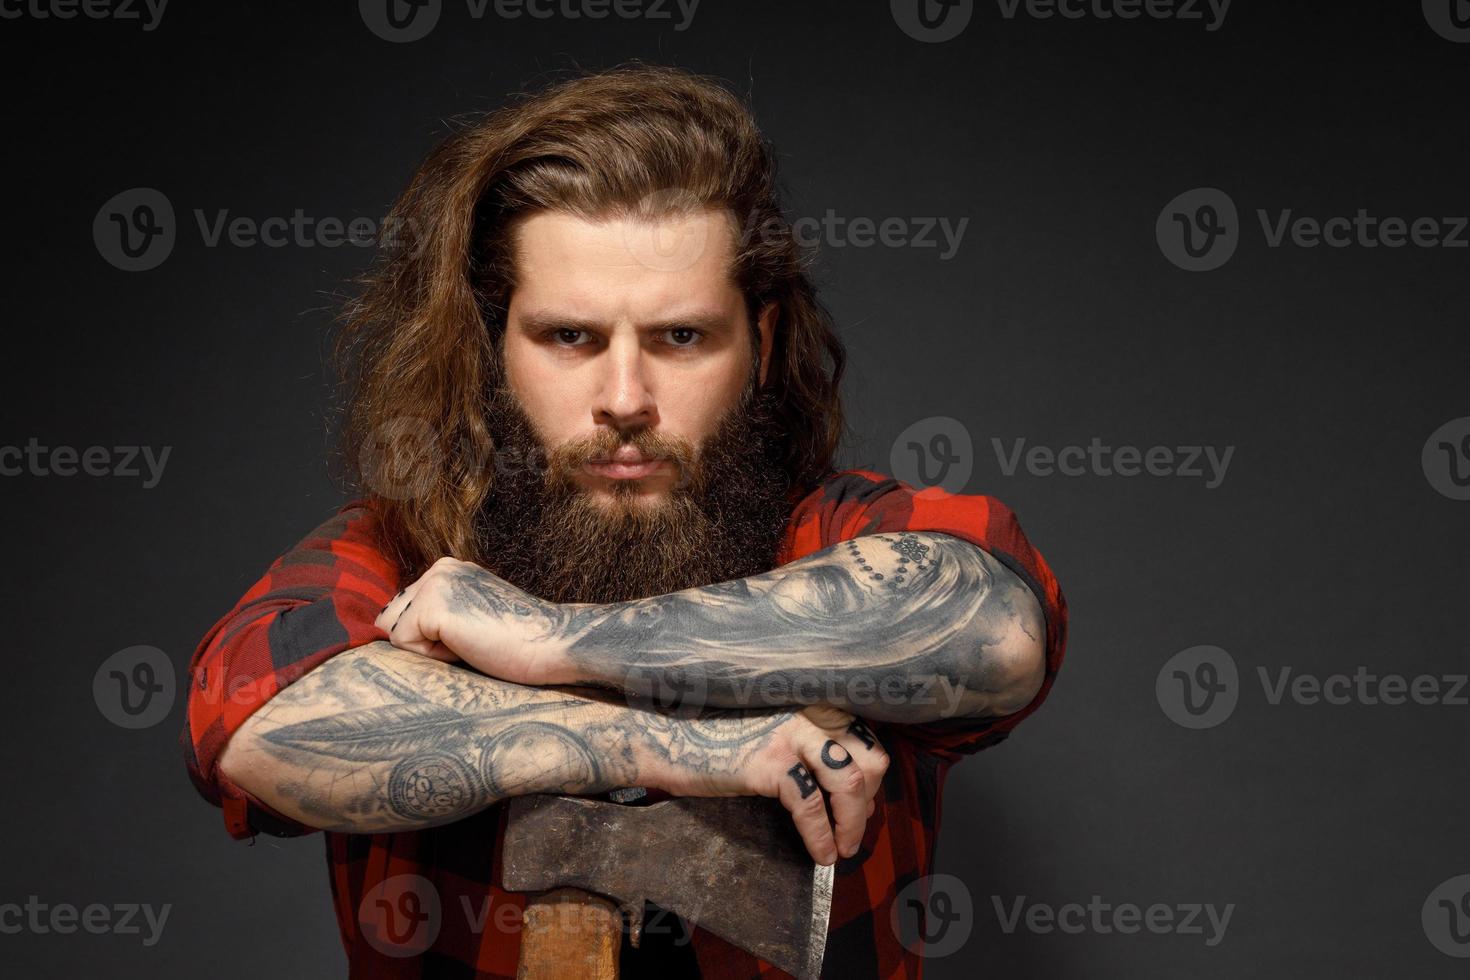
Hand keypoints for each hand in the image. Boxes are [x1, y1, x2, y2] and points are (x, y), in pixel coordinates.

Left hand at [374, 557, 566, 683]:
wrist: (551, 642)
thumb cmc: (519, 641)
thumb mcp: (472, 615)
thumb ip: (439, 612)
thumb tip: (386, 626)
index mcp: (449, 569)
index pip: (407, 610)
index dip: (434, 636)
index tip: (476, 633)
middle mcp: (439, 568)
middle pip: (394, 619)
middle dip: (425, 640)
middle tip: (474, 639)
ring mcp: (435, 583)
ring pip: (396, 632)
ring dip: (428, 649)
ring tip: (470, 642)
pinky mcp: (433, 606)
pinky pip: (404, 645)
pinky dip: (434, 656)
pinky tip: (468, 646)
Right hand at [662, 704, 887, 865]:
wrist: (665, 734)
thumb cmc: (716, 734)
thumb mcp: (774, 727)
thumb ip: (811, 745)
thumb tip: (851, 791)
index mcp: (815, 701)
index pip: (867, 741)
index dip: (870, 781)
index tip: (859, 808)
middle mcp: (812, 711)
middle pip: (871, 760)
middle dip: (868, 802)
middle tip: (851, 829)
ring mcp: (792, 734)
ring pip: (850, 783)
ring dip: (853, 824)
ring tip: (842, 849)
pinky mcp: (769, 762)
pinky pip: (811, 806)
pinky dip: (821, 836)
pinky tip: (820, 853)